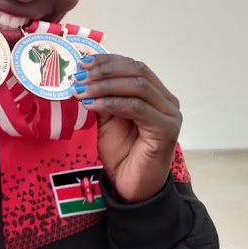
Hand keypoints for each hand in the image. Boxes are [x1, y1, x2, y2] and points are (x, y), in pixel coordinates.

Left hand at [70, 54, 181, 202]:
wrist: (132, 187)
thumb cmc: (122, 154)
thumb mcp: (107, 120)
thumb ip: (102, 97)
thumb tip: (83, 77)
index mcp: (155, 94)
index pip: (133, 66)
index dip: (107, 61)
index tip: (82, 62)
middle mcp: (166, 101)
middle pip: (137, 71)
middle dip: (104, 71)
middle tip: (78, 76)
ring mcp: (169, 114)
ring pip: (138, 86)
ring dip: (104, 86)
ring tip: (80, 91)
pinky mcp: (166, 129)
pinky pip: (137, 108)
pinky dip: (111, 103)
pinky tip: (91, 105)